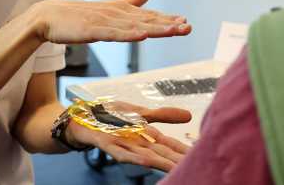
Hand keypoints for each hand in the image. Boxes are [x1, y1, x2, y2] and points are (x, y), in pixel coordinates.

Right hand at [30, 0, 190, 43]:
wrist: (49, 16)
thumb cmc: (80, 15)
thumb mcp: (111, 7)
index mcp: (121, 11)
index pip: (149, 16)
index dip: (168, 20)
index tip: (186, 23)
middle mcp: (116, 14)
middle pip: (146, 20)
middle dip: (168, 24)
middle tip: (188, 27)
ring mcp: (104, 21)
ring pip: (134, 26)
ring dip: (155, 28)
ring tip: (173, 30)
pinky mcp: (92, 30)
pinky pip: (113, 33)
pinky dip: (128, 34)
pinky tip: (142, 35)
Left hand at [66, 102, 191, 171]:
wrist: (81, 117)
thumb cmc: (110, 117)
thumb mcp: (140, 111)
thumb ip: (163, 115)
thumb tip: (189, 116)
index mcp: (147, 135)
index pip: (170, 145)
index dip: (184, 151)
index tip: (201, 157)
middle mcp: (137, 142)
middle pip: (161, 153)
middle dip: (177, 161)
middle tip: (195, 168)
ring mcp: (122, 144)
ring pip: (145, 156)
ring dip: (160, 164)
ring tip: (176, 170)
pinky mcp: (106, 142)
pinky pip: (121, 152)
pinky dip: (133, 156)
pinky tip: (145, 161)